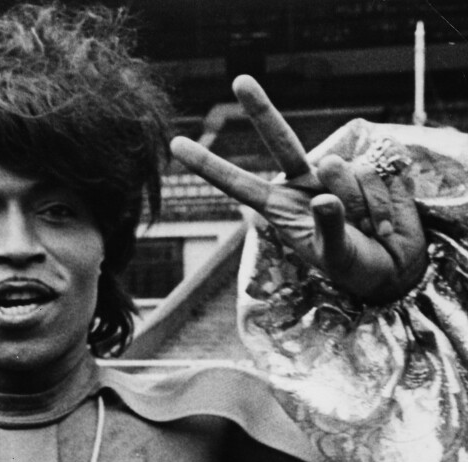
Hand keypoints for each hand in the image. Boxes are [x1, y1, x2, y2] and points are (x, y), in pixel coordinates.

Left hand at [169, 75, 426, 304]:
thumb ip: (327, 228)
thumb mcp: (335, 257)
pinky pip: (374, 176)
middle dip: (260, 109)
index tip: (175, 144)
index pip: (238, 183)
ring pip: (340, 173)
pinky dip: (384, 205)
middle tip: (240, 80)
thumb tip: (325, 196)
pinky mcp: (370, 167)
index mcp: (279, 206)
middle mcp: (304, 182)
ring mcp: (336, 173)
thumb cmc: (355, 266)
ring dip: (361, 208)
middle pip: (280, 140)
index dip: (208, 165)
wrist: (397, 269)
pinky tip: (385, 222)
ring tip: (370, 230)